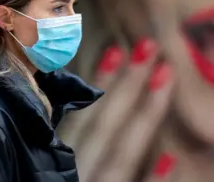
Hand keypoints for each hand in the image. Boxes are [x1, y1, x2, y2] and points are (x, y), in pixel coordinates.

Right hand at [63, 38, 175, 180]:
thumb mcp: (43, 156)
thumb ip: (59, 134)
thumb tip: (78, 93)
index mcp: (56, 155)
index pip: (82, 115)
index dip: (100, 83)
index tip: (117, 49)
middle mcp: (77, 171)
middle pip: (104, 127)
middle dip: (128, 85)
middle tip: (150, 45)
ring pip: (122, 154)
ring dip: (145, 115)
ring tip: (166, 74)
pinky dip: (152, 180)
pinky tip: (170, 159)